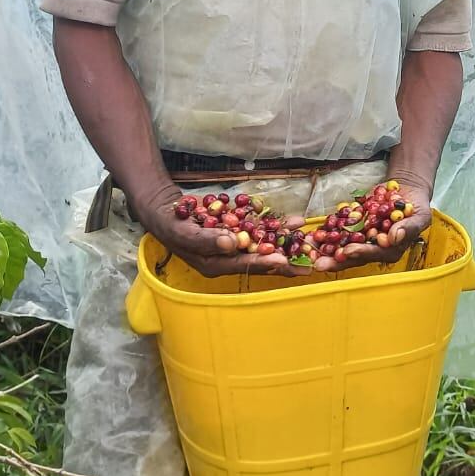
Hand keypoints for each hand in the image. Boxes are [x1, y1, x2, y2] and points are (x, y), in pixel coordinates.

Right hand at [132, 183, 310, 278]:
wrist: (165, 209)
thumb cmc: (170, 225)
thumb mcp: (184, 233)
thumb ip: (207, 240)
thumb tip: (231, 245)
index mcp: (215, 265)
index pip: (244, 266)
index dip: (264, 263)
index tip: (283, 260)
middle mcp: (228, 258)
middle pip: (260, 260)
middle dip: (285, 259)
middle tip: (309, 263)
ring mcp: (234, 244)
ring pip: (264, 244)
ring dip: (285, 240)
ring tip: (307, 238)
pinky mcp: (237, 230)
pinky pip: (259, 229)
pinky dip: (275, 225)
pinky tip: (292, 221)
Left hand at [314, 174, 432, 272]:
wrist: (406, 191)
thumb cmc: (416, 207)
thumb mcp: (419, 216)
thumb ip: (408, 228)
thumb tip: (394, 237)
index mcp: (390, 251)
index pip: (374, 254)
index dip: (360, 253)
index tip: (347, 251)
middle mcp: (373, 248)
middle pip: (353, 256)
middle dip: (335, 260)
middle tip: (318, 263)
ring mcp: (361, 238)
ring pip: (341, 246)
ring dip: (324, 250)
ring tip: (308, 251)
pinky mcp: (353, 227)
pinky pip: (337, 231)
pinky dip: (324, 232)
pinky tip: (311, 234)